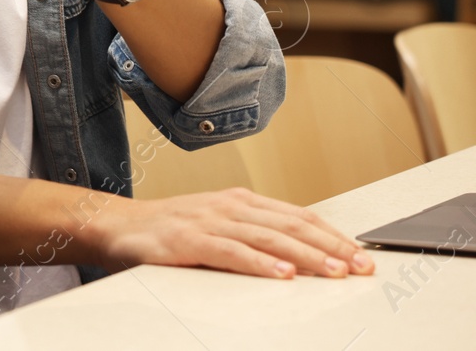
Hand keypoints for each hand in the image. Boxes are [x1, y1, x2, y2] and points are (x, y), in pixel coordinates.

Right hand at [87, 187, 375, 278]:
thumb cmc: (168, 230)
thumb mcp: (217, 224)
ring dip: (306, 256)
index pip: (298, 216)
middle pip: (291, 225)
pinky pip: (231, 252)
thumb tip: (302, 256)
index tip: (362, 255)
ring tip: (334, 272)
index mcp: (240, 201)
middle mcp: (229, 206)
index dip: (332, 235)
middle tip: (361, 267)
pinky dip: (260, 263)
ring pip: (268, 238)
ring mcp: (209, 221)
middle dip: (331, 246)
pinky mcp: (188, 240)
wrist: (115, 224)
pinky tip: (282, 274)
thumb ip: (253, 234)